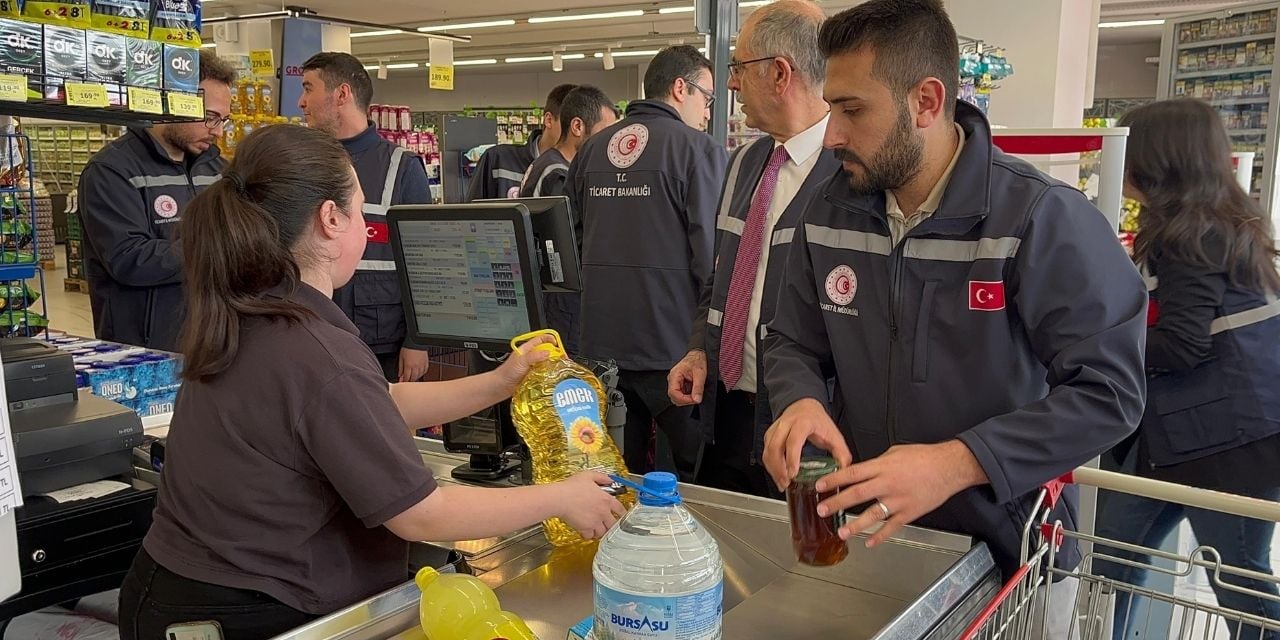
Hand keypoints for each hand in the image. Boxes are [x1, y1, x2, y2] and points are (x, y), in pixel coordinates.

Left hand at [399, 348, 429, 382]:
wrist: (416, 341)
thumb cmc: (408, 348)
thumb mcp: (401, 357)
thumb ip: (400, 367)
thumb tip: (400, 375)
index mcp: (408, 365)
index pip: (407, 377)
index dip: (404, 381)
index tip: (402, 382)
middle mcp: (416, 366)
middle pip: (413, 378)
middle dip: (410, 380)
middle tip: (407, 380)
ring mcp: (422, 365)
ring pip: (419, 375)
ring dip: (416, 377)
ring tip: (412, 377)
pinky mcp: (426, 362)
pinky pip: (425, 371)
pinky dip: (422, 373)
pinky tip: (419, 373)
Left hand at [496, 334, 554, 391]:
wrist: (501, 386)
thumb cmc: (507, 372)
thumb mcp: (521, 361)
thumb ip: (534, 356)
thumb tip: (548, 352)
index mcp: (526, 349)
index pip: (540, 339)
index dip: (549, 338)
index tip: (557, 344)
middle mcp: (530, 356)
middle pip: (546, 351)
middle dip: (554, 353)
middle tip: (561, 358)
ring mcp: (532, 366)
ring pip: (546, 362)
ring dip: (552, 364)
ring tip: (558, 367)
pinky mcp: (533, 376)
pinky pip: (544, 373)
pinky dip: (548, 374)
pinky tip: (550, 376)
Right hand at [555, 472, 627, 538]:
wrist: (560, 498)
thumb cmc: (571, 487)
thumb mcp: (588, 476)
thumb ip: (602, 477)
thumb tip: (609, 480)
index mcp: (606, 499)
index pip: (620, 509)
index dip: (622, 513)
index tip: (622, 516)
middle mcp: (603, 512)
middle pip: (614, 524)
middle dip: (611, 525)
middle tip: (607, 524)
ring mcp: (594, 522)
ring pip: (603, 532)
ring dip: (600, 531)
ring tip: (596, 528)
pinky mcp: (585, 529)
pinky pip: (590, 536)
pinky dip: (589, 535)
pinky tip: (586, 531)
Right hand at [667, 350, 707, 405]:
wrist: (698, 355)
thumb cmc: (697, 360)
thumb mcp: (700, 374)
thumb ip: (698, 388)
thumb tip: (697, 399)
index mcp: (674, 375)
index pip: (673, 393)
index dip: (683, 399)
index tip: (693, 400)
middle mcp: (672, 379)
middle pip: (674, 397)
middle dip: (685, 400)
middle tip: (696, 398)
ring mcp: (675, 382)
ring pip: (677, 397)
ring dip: (686, 399)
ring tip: (696, 394)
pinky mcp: (679, 384)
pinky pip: (681, 394)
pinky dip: (688, 396)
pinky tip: (694, 391)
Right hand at [762, 398, 852, 490]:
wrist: (804, 406)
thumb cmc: (817, 420)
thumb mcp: (833, 434)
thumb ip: (841, 452)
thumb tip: (844, 470)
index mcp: (803, 423)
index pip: (793, 441)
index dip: (792, 458)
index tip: (793, 473)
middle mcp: (786, 425)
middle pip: (775, 447)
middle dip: (778, 468)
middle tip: (786, 482)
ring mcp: (776, 429)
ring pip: (768, 450)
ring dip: (773, 469)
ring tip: (782, 483)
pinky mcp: (770, 435)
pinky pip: (766, 452)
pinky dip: (770, 466)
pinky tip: (778, 475)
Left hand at [814, 440, 987, 547]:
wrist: (949, 467)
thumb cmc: (924, 457)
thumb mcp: (895, 452)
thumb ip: (877, 463)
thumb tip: (862, 470)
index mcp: (882, 466)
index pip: (852, 473)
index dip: (834, 480)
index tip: (819, 486)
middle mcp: (888, 483)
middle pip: (857, 494)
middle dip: (837, 503)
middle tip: (822, 510)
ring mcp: (899, 500)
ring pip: (873, 514)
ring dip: (855, 524)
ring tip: (841, 531)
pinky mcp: (910, 512)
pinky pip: (892, 527)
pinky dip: (881, 536)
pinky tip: (870, 542)